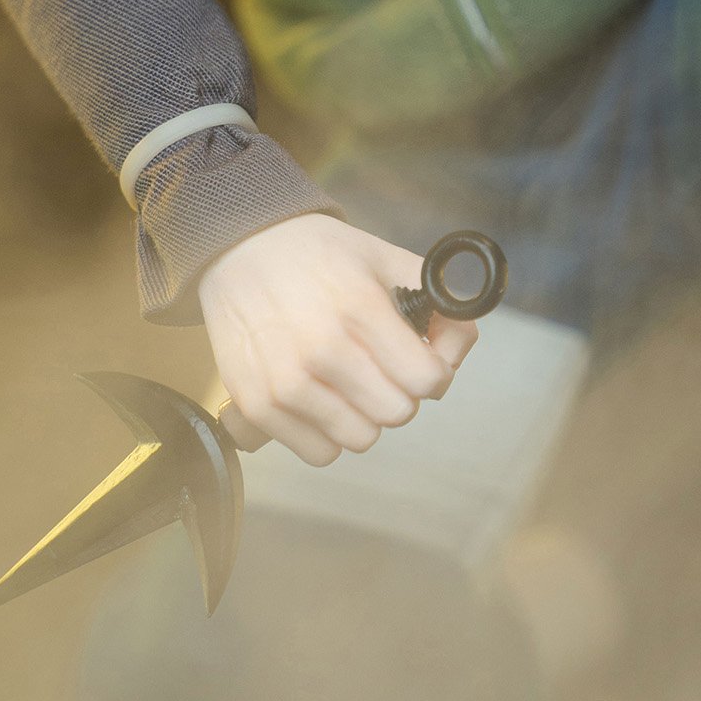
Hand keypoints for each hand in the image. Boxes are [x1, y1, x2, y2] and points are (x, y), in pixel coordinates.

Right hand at [197, 212, 477, 464]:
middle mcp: (322, 350)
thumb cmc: (320, 255)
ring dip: (364, 415)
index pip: (427, 380)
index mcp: (360, 308)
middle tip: (383, 367)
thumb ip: (438, 300)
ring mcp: (286, 382)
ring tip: (349, 380)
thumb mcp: (385, 258)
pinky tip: (320, 396)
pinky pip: (319, 452)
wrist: (240, 248)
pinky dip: (327, 431)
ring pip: (361, 439)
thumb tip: (460, 347)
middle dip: (401, 391)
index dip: (434, 370)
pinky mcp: (256, 405)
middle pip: (397, 414)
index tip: (420, 358)